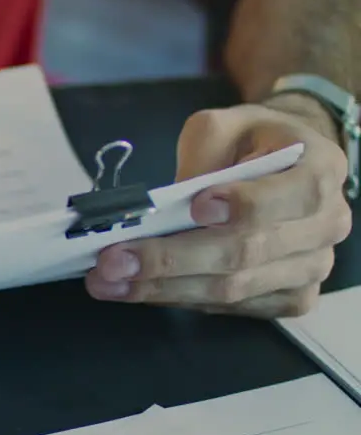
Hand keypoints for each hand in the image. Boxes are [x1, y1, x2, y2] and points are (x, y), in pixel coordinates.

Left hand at [85, 99, 351, 316]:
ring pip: (232, 290)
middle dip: (170, 260)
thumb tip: (167, 205)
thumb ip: (202, 153)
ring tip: (109, 282)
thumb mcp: (225, 125)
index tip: (194, 206)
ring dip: (163, 289)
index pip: (286, 196)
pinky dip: (181, 299)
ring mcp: (311, 267)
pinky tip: (140, 291)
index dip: (241, 205)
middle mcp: (326, 224)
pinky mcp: (291, 297)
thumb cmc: (252, 142)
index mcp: (319, 170)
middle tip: (113, 261)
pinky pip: (232, 308)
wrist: (286, 165)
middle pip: (245, 253)